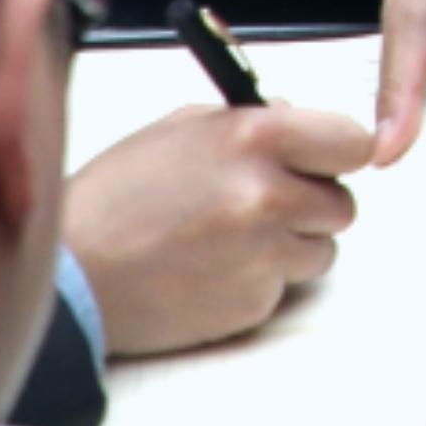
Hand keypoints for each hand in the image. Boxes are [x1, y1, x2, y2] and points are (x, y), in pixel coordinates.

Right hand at [65, 100, 370, 355]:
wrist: (73, 274)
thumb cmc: (116, 198)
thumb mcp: (179, 130)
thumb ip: (249, 122)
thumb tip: (298, 120)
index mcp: (252, 140)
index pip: (352, 141)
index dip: (338, 153)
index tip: (325, 161)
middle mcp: (267, 196)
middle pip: (343, 204)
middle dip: (312, 203)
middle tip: (268, 203)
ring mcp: (263, 256)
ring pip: (321, 251)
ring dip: (289, 246)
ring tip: (231, 240)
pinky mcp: (253, 305)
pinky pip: (283, 288)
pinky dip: (257, 281)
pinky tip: (211, 270)